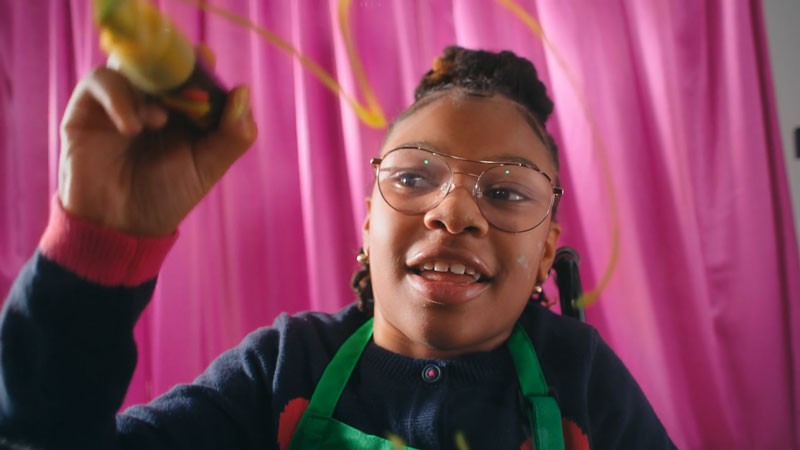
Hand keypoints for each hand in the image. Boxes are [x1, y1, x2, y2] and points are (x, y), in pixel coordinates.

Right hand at [58, 51, 256, 235]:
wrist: (120, 225)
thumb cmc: (167, 197)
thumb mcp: (207, 167)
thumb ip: (232, 135)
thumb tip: (243, 91)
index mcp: (186, 109)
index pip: (196, 70)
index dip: (203, 65)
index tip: (210, 67)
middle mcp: (153, 98)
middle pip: (164, 59)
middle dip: (177, 66)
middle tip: (186, 81)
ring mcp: (121, 98)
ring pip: (135, 64)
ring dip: (150, 84)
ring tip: (160, 121)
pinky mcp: (89, 106)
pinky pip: (102, 80)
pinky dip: (120, 98)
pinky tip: (132, 128)